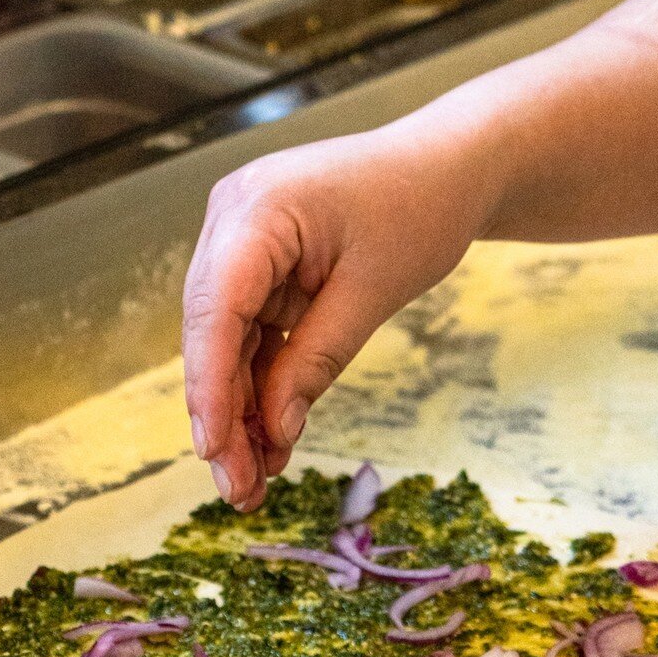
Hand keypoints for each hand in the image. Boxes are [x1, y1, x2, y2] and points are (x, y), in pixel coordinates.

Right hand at [182, 116, 494, 509]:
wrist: (447, 166)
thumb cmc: (420, 210)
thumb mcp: (375, 292)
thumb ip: (318, 359)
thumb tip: (275, 430)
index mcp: (257, 208)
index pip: (216, 307)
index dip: (211, 384)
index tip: (213, 448)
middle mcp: (232, 219)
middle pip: (210, 331)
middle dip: (224, 413)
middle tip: (239, 489)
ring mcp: (240, 240)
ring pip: (225, 341)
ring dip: (240, 409)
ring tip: (255, 481)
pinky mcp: (257, 264)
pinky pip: (249, 331)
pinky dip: (261, 383)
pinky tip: (270, 440)